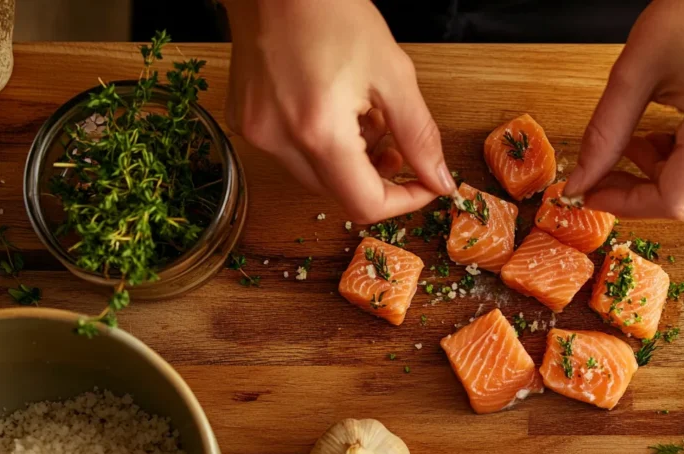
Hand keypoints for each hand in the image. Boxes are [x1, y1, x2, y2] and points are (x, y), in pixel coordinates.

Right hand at [222, 0, 456, 222]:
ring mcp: (256, 133)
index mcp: (319, 132)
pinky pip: (290, 153)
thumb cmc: (331, 11)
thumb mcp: (392, 73)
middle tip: (397, 144)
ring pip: (314, 176)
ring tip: (365, 116)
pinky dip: (319, 144)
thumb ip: (419, 135)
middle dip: (376, 177)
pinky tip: (333, 107)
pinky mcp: (244, 120)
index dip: (404, 201)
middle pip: (339, 193)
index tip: (424, 183)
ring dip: (349, 161)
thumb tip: (439, 180)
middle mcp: (279, 141)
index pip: (365, 205)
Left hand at [564, 0, 683, 219]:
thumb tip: (582, 181)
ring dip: (661, 172)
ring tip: (635, 139)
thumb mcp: (633, 73)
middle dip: (640, 188)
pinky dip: (683, 158)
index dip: (629, 205)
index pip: (675, 200)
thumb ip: (604, 135)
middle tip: (604, 170)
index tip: (595, 194)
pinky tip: (665, 132)